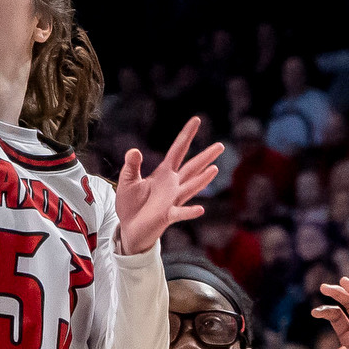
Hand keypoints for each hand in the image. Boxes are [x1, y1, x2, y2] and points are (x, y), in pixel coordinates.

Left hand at [115, 117, 222, 254]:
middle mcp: (172, 185)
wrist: (129, 228)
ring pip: (191, 187)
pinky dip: (190, 211)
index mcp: (163, 174)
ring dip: (202, 180)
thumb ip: (131, 166)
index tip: (197, 120)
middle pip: (192, 167)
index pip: (178, 150)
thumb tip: (134, 150)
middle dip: (205, 157)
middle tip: (220, 145)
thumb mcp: (127, 181)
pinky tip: (201, 209)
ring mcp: (172, 200)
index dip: (187, 135)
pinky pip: (180, 213)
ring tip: (214, 169)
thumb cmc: (130, 204)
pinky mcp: (167, 215)